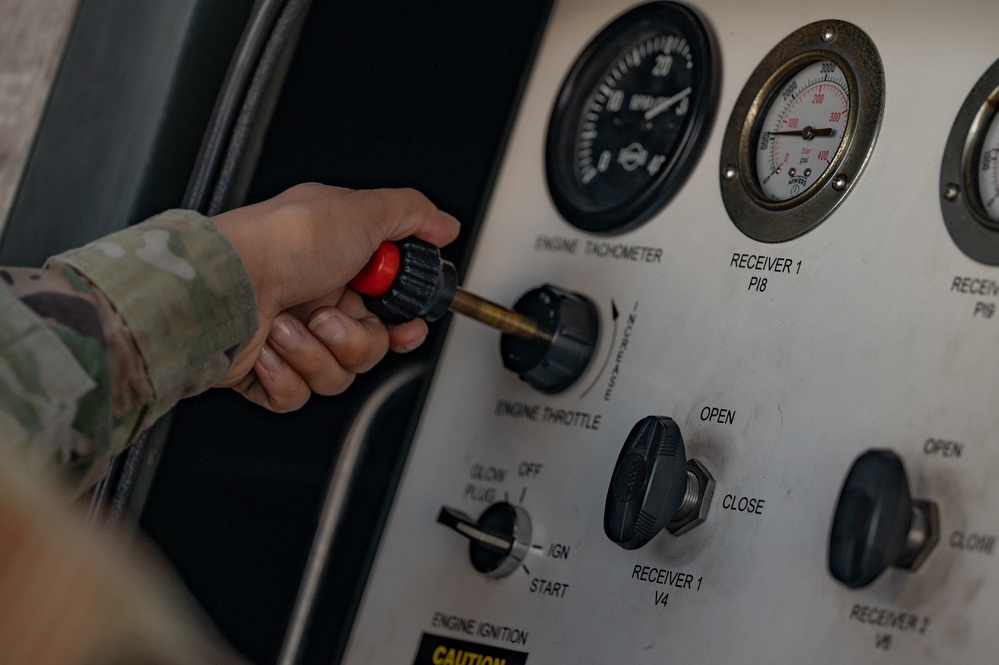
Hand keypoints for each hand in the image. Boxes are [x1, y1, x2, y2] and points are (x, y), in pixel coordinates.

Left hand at [211, 184, 459, 411]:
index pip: (390, 308)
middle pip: (369, 348)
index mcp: (340, 264)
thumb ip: (411, 214)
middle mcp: (316, 299)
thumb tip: (444, 224)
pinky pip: (297, 396)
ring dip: (314, 353)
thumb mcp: (359, 211)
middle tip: (330, 319)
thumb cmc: (278, 244)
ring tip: (288, 326)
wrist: (221, 287)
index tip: (405, 328)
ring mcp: (290, 337)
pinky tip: (269, 348)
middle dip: (354, 340)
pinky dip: (284, 375)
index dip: (403, 325)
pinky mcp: (265, 372)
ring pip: (337, 376)